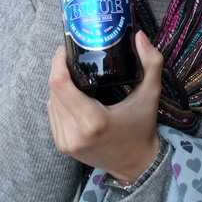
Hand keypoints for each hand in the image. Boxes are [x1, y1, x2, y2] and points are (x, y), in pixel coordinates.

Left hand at [47, 31, 163, 182]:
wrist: (135, 165)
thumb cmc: (142, 128)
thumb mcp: (151, 95)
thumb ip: (151, 63)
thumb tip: (139, 36)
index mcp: (92, 121)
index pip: (59, 84)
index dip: (57, 62)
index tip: (67, 49)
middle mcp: (74, 134)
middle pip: (54, 89)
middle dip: (60, 70)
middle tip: (74, 57)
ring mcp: (65, 141)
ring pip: (51, 100)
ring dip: (59, 85)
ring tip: (75, 74)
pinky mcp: (62, 145)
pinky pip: (53, 112)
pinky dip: (60, 100)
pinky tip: (74, 94)